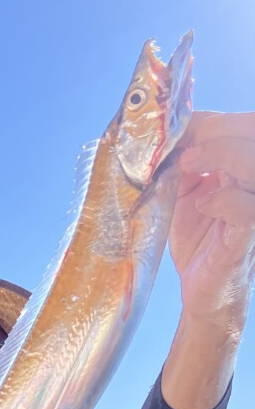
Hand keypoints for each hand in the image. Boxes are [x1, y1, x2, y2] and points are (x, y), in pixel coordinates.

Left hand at [170, 111, 254, 331]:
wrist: (201, 288)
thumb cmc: (197, 241)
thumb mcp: (183, 194)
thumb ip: (179, 165)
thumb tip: (164, 137)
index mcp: (241, 167)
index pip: (241, 125)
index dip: (209, 120)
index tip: (174, 130)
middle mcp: (253, 184)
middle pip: (253, 133)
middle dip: (218, 130)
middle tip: (185, 148)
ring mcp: (254, 209)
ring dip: (222, 155)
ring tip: (189, 165)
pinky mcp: (246, 237)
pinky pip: (247, 209)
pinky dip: (224, 199)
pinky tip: (202, 205)